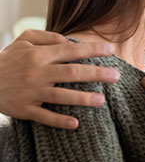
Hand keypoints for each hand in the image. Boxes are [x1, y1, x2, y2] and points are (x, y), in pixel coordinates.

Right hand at [0, 30, 119, 128]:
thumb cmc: (7, 60)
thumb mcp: (22, 41)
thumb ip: (47, 37)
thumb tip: (69, 41)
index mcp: (38, 55)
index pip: (70, 51)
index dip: (92, 50)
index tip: (111, 50)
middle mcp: (37, 73)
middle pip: (72, 73)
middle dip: (96, 74)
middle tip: (116, 76)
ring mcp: (31, 92)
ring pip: (61, 96)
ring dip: (82, 99)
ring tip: (101, 101)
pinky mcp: (24, 109)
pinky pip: (44, 116)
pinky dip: (59, 121)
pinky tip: (75, 123)